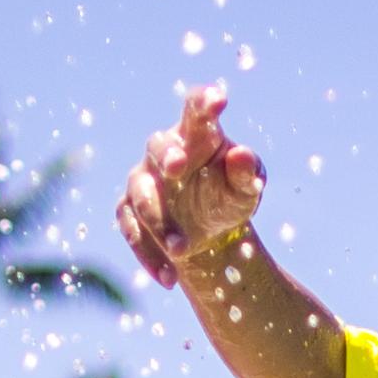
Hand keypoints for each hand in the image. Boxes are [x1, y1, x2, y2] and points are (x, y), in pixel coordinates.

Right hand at [115, 84, 263, 285]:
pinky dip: (148, 253)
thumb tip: (242, 156)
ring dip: (160, 221)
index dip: (205, 101)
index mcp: (198, 135)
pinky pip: (131, 229)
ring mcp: (143, 180)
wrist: (210, 236)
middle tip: (178, 166)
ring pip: (141, 193)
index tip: (220, 100)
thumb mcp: (247, 190)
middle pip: (159, 145)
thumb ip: (248, 174)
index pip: (197, 109)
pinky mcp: (129, 211)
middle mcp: (164, 152)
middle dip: (167, 154)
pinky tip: (168, 276)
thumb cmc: (229, 197)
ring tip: (184, 248)